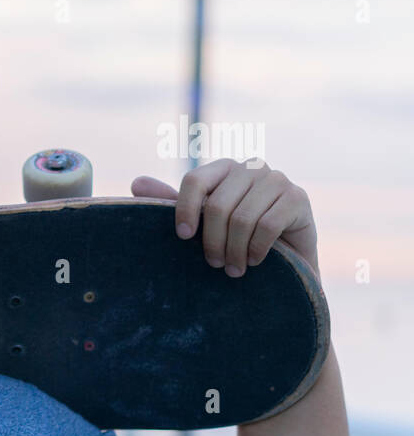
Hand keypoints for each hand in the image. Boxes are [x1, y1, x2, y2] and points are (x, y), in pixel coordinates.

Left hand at [131, 158, 318, 277]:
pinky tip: (255, 261)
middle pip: (218, 204)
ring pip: (242, 218)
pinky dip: (256, 250)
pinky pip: (267, 226)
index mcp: (223, 168)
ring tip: (233, 269)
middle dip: (212, 242)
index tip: (182, 238)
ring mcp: (278, 180)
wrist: (286, 262)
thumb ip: (172, 203)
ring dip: (234, 251)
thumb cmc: (235, 239)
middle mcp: (252, 167)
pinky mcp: (299, 198)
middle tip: (213, 264)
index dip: (184, 210)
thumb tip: (136, 183)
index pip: (195, 180)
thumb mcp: (202, 223)